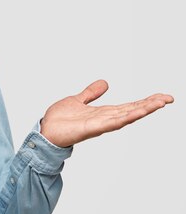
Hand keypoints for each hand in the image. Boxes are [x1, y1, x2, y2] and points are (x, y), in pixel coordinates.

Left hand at [40, 80, 173, 147]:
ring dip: (143, 110)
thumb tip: (105, 82)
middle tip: (168, 98)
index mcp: (103, 112)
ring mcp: (100, 124)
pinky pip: (111, 123)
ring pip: (126, 116)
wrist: (45, 131)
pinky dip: (124, 118)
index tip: (161, 96)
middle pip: (132, 110)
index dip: (145, 101)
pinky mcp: (92, 129)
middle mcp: (105, 119)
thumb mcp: (78, 100)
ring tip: (159, 103)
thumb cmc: (59, 119)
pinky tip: (135, 113)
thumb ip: (91, 93)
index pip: (129, 105)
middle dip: (150, 105)